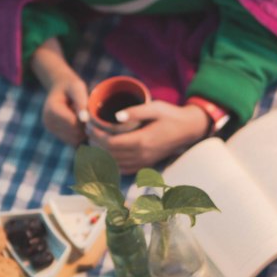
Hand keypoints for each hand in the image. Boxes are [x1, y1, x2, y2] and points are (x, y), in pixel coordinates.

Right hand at [41, 71, 89, 145]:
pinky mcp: (56, 135)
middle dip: (85, 126)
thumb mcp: (77, 88)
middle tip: (87, 113)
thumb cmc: (71, 87)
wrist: (60, 89)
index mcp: (52, 110)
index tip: (89, 110)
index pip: (74, 124)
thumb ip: (81, 102)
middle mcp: (48, 122)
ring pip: (75, 140)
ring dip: (83, 131)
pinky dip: (80, 135)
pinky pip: (73, 142)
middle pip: (75, 134)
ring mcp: (51, 130)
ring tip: (81, 118)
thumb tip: (84, 119)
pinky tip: (79, 123)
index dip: (86, 120)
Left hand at [87, 100, 210, 172]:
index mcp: (143, 141)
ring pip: (114, 163)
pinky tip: (104, 152)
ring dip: (100, 153)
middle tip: (88, 129)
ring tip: (93, 138)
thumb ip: (135, 111)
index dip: (96, 135)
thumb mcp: (155, 107)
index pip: (111, 143)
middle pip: (109, 154)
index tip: (89, 124)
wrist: (189, 129)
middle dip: (95, 142)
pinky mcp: (145, 164)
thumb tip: (116, 116)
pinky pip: (123, 168)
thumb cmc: (171, 115)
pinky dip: (110, 162)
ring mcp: (144, 162)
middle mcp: (142, 155)